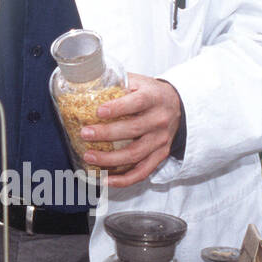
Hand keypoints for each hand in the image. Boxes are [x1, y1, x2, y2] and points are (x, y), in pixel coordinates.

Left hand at [80, 73, 181, 187]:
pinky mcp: (160, 155)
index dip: (118, 108)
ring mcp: (160, 140)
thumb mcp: (137, 81)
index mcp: (153, 98)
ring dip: (110, 159)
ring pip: (136, 154)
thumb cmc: (150, 92)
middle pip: (133, 130)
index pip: (137, 102)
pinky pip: (142, 171)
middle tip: (85, 134)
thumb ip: (116, 82)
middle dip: (107, 134)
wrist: (178, 105)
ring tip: (89, 156)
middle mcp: (159, 120)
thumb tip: (83, 81)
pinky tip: (106, 180)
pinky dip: (124, 179)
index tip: (98, 111)